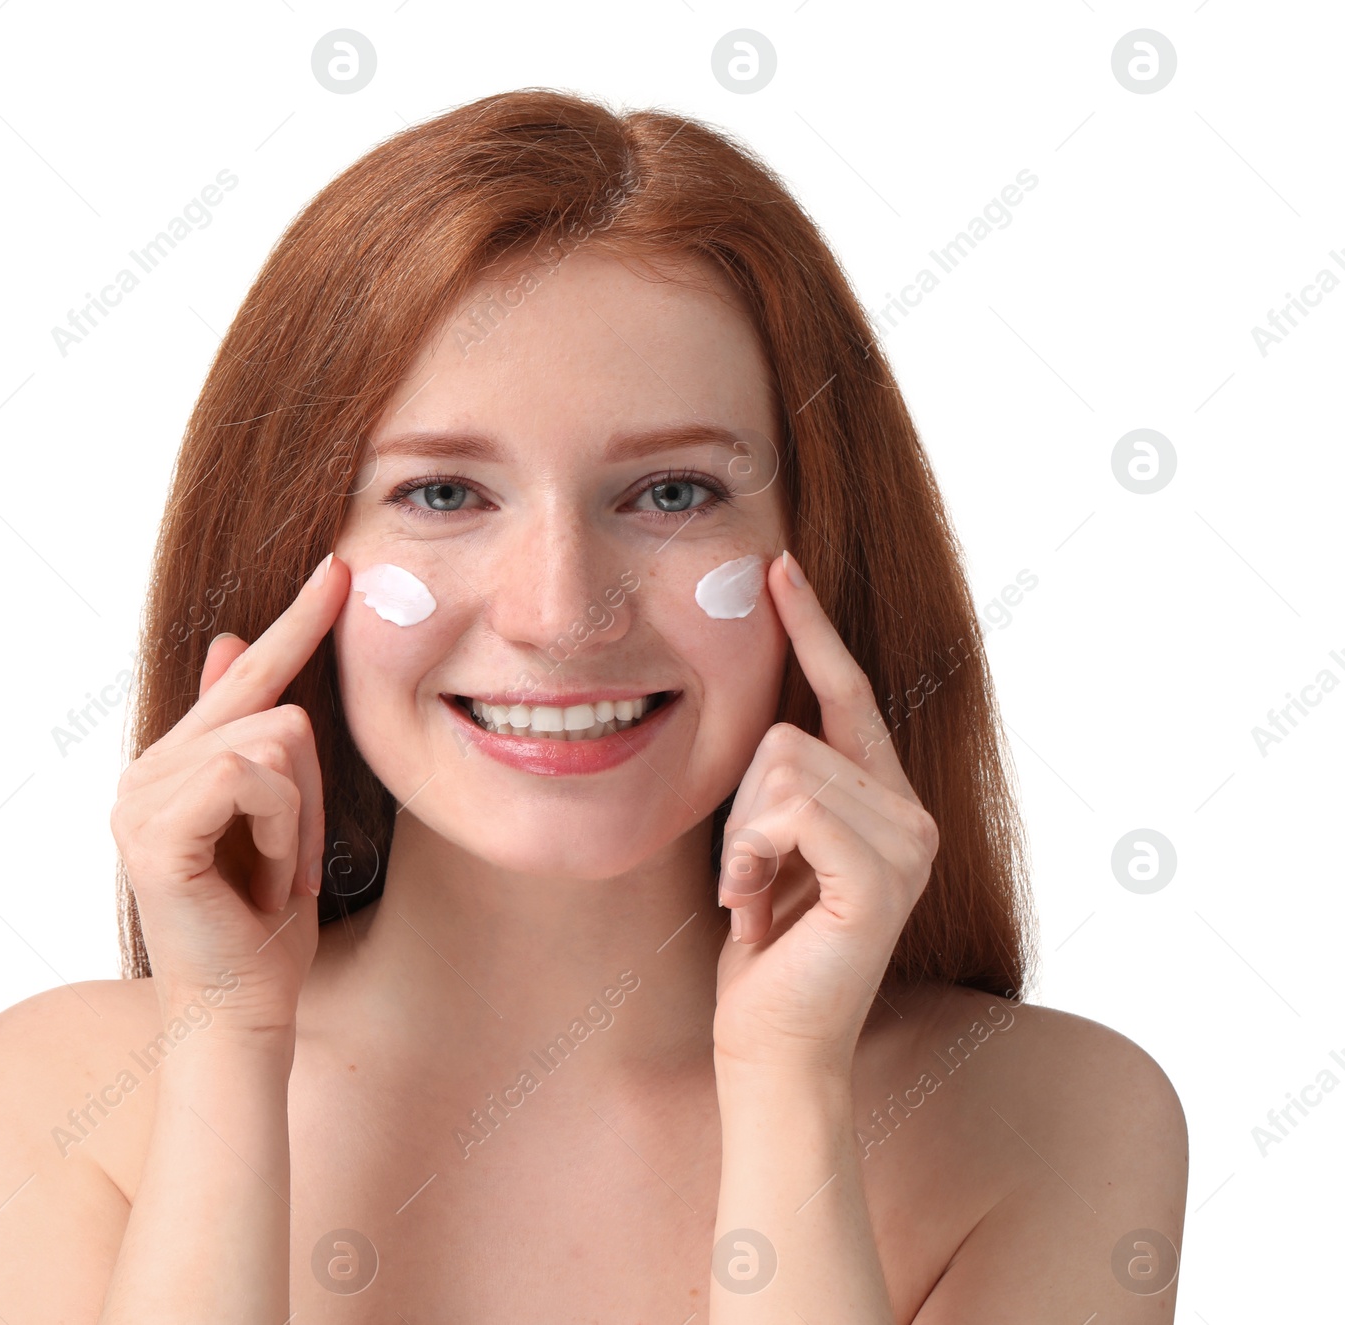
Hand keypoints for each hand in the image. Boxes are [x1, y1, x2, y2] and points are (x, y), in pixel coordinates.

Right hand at [109, 553, 347, 1037]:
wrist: (243, 1018)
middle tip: (284, 867)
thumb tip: (230, 642)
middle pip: (276, 708)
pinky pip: (255, 775)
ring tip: (269, 875)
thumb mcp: (278, 822)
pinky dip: (283, 830)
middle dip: (309, 792)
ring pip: (276, 739)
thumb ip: (254, 738)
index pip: (246, 676)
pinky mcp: (155, 828)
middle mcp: (146, 772)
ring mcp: (141, 797)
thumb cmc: (264, 934)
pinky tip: (260, 880)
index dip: (296, 622)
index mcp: (174, 767)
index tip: (337, 568)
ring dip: (299, 817)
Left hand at [713, 550, 938, 1078]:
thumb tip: (767, 712)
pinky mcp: (880, 878)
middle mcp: (910, 814)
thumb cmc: (764, 945)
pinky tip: (756, 906)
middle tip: (750, 877)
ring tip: (757, 894)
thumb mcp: (769, 841)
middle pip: (791, 733)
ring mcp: (905, 845)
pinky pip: (789, 810)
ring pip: (782, 769)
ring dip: (741, 839)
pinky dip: (749, 857)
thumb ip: (785, 777)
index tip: (779, 568)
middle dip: (741, 807)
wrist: (774, 1043)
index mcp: (886, 798)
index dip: (812, 627)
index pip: (848, 690)